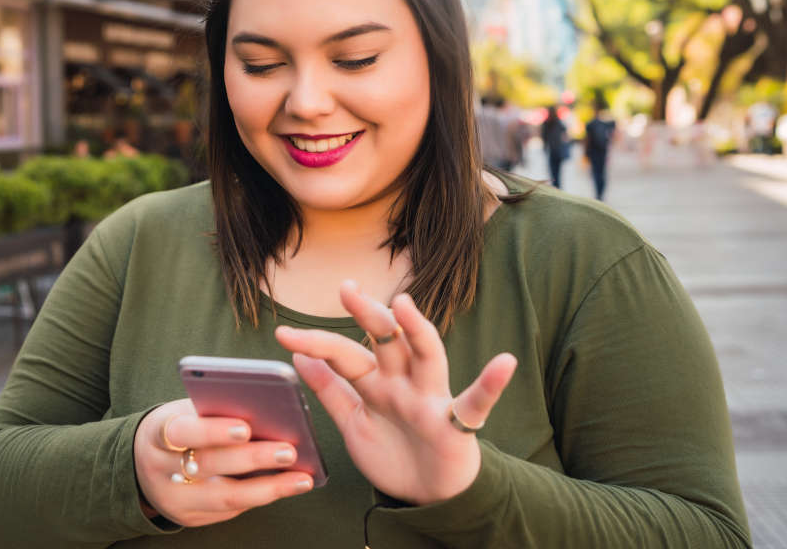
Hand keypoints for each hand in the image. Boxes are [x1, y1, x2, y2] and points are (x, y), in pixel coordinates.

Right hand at [134, 398, 314, 526]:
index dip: (213, 431)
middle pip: (208, 466)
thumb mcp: (184, 412)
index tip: (246, 427)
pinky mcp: (191, 518)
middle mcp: (161, 469)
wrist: (143, 463)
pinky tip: (287, 486)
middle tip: (288, 450)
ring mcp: (175, 499)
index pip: (182, 432)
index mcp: (157, 433)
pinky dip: (262, 496)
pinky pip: (231, 510)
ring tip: (300, 478)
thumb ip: (213, 410)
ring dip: (267, 487)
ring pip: (224, 497)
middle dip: (252, 458)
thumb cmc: (178, 427)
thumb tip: (267, 409)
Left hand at [275, 281, 516, 505]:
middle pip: (385, 341)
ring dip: (417, 330)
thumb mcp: (354, 422)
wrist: (428, 497)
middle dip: (367, 315)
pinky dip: (492, 383)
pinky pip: (477, 402)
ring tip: (405, 305)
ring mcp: (431, 400)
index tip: (282, 333)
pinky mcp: (459, 425)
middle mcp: (403, 383)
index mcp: (375, 384)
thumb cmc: (392, 454)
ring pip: (426, 356)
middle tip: (346, 290)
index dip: (315, 343)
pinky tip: (505, 364)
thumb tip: (300, 358)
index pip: (344, 355)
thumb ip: (330, 391)